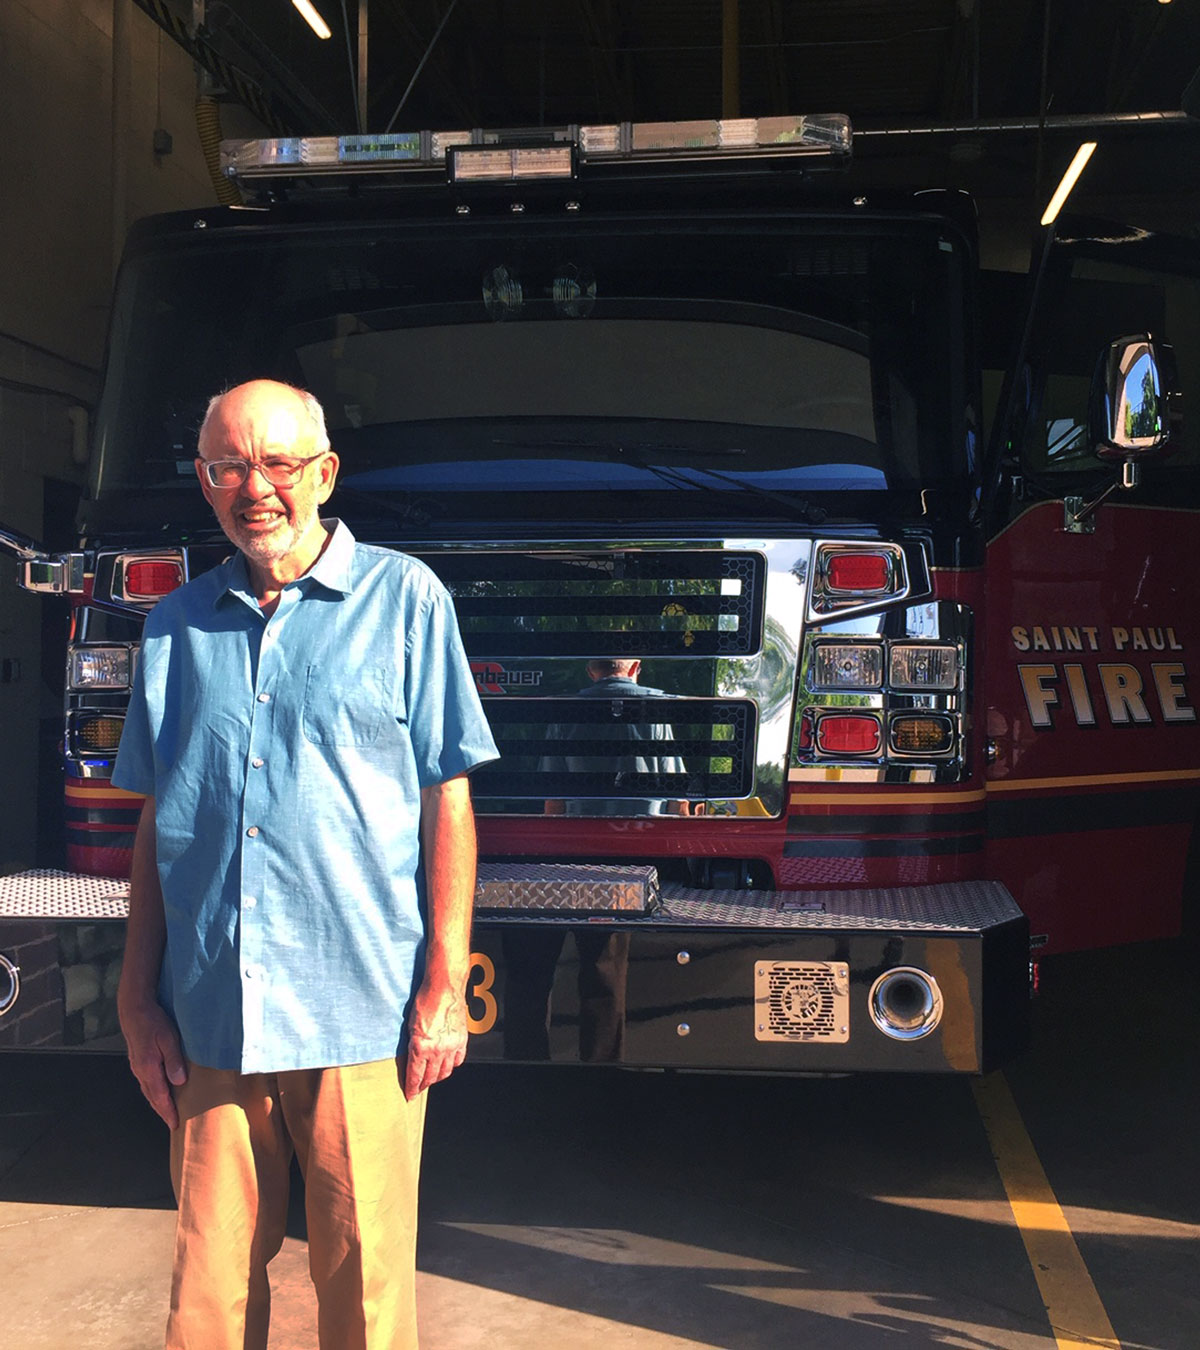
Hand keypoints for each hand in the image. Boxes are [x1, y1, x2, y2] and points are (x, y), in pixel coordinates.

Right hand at [119, 1000, 186, 1128]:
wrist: (135, 1010)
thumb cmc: (153, 1022)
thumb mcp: (168, 1039)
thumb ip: (173, 1061)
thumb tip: (179, 1082)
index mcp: (149, 1068)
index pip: (160, 1096)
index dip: (168, 1111)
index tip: (174, 1124)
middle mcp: (140, 1071)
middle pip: (152, 1097)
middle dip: (162, 1111)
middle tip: (172, 1124)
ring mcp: (137, 1067)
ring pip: (148, 1091)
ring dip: (157, 1103)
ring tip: (167, 1112)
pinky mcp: (138, 1061)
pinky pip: (146, 1082)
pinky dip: (153, 1092)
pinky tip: (158, 1092)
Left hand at [404, 978, 468, 1098]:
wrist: (444, 987)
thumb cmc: (425, 1001)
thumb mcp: (410, 1025)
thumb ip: (412, 1044)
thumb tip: (412, 1057)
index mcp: (421, 1047)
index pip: (415, 1076)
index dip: (412, 1088)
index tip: (410, 1095)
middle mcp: (437, 1050)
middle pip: (430, 1077)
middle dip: (423, 1085)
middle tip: (419, 1088)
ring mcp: (451, 1046)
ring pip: (445, 1072)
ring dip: (437, 1077)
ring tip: (432, 1078)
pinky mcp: (462, 1040)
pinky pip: (458, 1061)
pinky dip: (451, 1065)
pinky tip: (446, 1064)